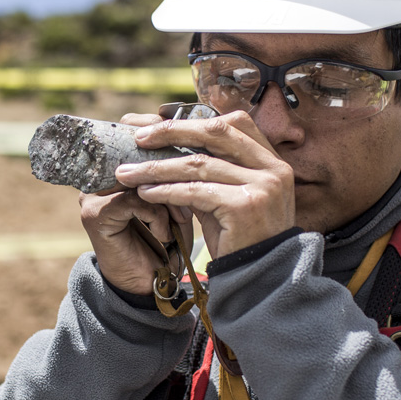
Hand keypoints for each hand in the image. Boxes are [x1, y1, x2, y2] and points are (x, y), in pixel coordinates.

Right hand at [80, 113, 194, 295]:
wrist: (151, 283)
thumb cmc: (167, 235)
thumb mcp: (176, 195)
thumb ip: (179, 166)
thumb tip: (202, 134)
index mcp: (114, 163)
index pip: (134, 131)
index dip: (166, 137)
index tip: (199, 151)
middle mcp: (97, 174)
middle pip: (134, 149)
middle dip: (170, 165)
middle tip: (196, 180)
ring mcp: (92, 194)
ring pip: (138, 177)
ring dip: (166, 196)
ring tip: (181, 217)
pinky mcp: (95, 215)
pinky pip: (133, 201)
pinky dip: (156, 217)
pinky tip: (166, 234)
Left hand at [114, 110, 293, 257]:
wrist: (261, 279)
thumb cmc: (239, 239)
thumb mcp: (226, 197)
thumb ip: (208, 172)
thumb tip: (166, 148)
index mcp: (271, 161)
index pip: (231, 123)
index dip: (193, 120)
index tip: (158, 122)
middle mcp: (272, 168)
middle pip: (215, 133)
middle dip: (171, 132)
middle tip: (137, 136)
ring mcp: (262, 185)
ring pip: (199, 164)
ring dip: (157, 167)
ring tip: (128, 172)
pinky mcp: (244, 206)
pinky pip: (195, 191)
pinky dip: (165, 190)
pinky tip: (145, 192)